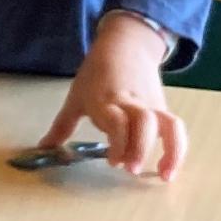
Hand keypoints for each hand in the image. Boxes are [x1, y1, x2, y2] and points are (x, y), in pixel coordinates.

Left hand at [41, 14, 185, 179]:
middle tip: (131, 169)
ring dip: (169, 149)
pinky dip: (178, 149)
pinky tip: (169, 169)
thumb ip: (62, 126)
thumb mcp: (76, 97)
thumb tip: (43, 148)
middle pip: (145, 122)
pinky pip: (175, 127)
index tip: (113, 162)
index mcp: (106, 100)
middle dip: (140, 147)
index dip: (118, 142)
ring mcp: (150, 104)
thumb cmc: (96, 73)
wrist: (126, 45)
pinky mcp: (162, 108)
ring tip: (163, 174)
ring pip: (167, 123)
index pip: (117, 120)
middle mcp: (131, 102)